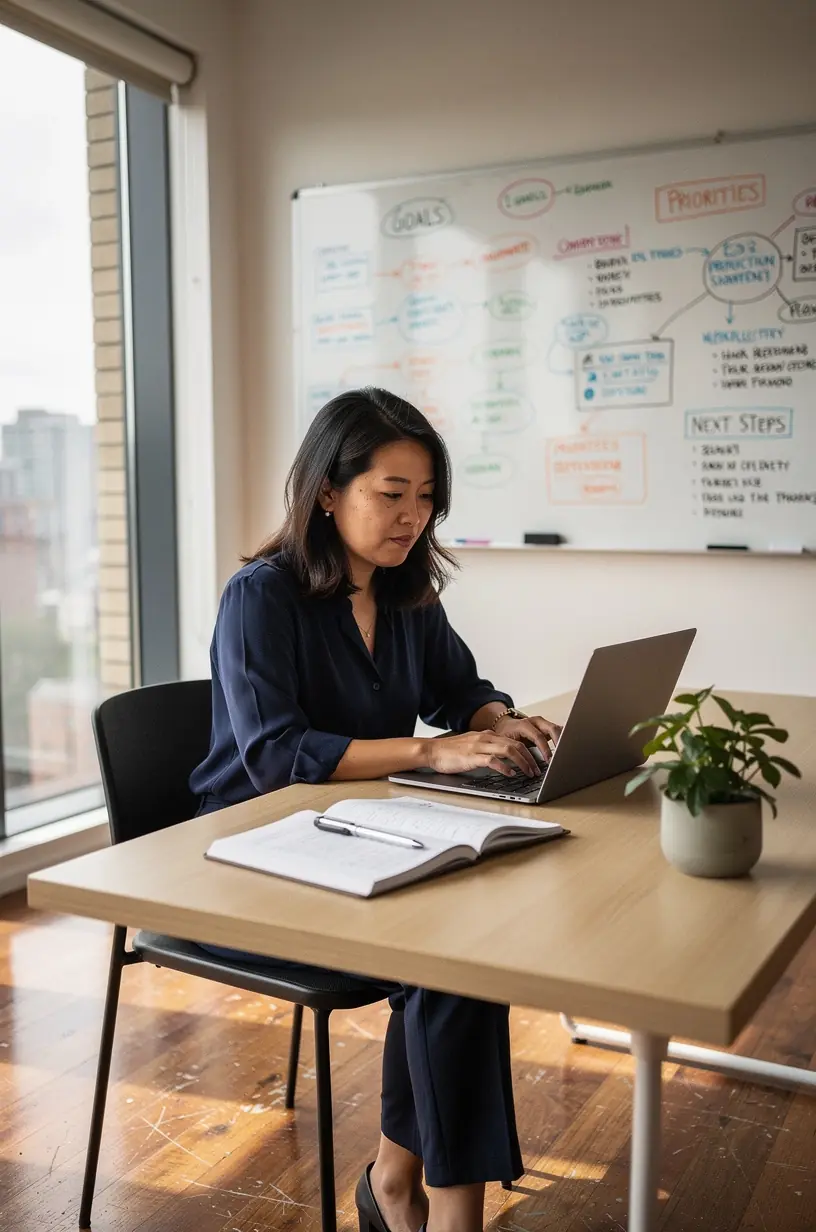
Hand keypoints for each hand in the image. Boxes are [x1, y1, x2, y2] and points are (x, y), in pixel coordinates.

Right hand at [423, 730, 540, 777]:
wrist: (432, 751)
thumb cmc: (451, 752)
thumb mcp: (473, 746)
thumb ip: (488, 748)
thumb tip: (505, 759)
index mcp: (487, 735)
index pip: (514, 741)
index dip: (529, 752)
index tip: (537, 762)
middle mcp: (485, 738)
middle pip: (516, 745)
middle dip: (530, 758)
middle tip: (538, 770)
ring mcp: (479, 746)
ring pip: (508, 750)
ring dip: (522, 763)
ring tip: (529, 773)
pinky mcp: (472, 757)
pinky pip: (493, 760)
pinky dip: (505, 767)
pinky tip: (511, 774)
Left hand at [492, 714, 562, 763]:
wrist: (506, 725)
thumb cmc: (505, 734)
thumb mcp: (507, 743)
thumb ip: (515, 751)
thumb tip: (521, 764)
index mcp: (524, 725)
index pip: (538, 736)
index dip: (545, 749)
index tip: (549, 760)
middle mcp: (535, 721)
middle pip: (552, 729)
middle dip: (559, 743)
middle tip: (561, 756)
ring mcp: (543, 723)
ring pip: (557, 728)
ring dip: (563, 741)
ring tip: (565, 754)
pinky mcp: (547, 727)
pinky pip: (558, 731)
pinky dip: (562, 739)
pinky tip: (566, 748)